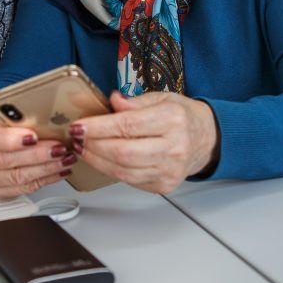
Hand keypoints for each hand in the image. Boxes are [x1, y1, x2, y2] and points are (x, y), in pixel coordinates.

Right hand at [0, 104, 75, 197]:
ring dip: (44, 169)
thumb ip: (14, 110)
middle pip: (4, 160)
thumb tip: (45, 113)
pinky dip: (42, 180)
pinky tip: (56, 171)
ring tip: (64, 159)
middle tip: (59, 148)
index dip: (10, 139)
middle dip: (37, 155)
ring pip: (15, 177)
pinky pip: (20, 189)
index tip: (34, 137)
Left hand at [70, 91, 218, 194]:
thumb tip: (110, 101)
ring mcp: (170, 170)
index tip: (78, 126)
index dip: (98, 128)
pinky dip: (109, 170)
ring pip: (123, 171)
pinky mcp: (164, 185)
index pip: (128, 126)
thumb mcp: (161, 97)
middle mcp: (174, 147)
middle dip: (93, 146)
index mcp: (172, 120)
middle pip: (123, 152)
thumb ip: (133, 101)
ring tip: (83, 149)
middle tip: (76, 138)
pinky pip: (129, 180)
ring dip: (96, 160)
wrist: (206, 139)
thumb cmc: (182, 116)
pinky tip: (100, 159)